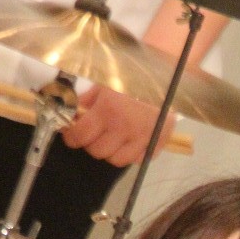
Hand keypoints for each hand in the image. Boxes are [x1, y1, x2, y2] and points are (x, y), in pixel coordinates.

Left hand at [60, 83, 174, 167]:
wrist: (168, 80)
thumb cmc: (134, 79)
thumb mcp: (106, 83)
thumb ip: (87, 101)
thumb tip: (72, 116)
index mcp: (109, 110)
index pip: (80, 136)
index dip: (71, 137)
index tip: (71, 133)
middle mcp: (125, 128)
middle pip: (97, 152)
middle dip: (91, 143)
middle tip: (94, 133)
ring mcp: (142, 139)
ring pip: (116, 160)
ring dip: (111, 151)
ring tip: (113, 137)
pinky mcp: (156, 145)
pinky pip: (136, 159)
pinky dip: (131, 153)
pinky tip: (131, 139)